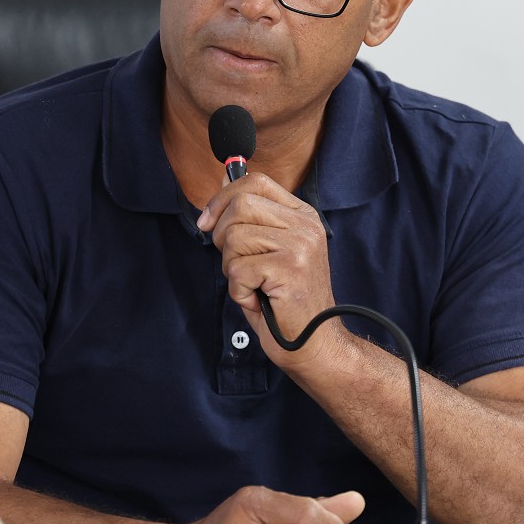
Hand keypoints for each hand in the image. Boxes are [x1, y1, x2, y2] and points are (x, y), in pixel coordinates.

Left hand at [197, 173, 345, 368]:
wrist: (315, 344)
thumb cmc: (286, 301)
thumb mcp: (267, 250)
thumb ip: (249, 217)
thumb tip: (222, 180)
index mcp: (303, 215)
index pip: (256, 182)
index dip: (223, 197)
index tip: (207, 222)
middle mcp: (305, 225)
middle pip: (241, 205)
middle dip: (222, 235)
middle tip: (234, 263)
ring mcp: (300, 245)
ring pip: (234, 237)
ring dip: (231, 268)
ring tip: (253, 285)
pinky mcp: (290, 268)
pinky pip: (238, 269)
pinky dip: (238, 291)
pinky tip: (257, 299)